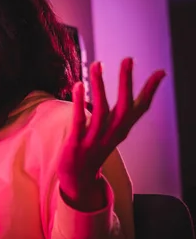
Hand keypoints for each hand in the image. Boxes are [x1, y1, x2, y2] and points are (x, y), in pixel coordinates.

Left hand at [57, 58, 165, 210]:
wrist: (78, 179)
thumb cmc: (95, 147)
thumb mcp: (112, 130)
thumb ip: (121, 112)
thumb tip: (130, 92)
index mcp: (122, 130)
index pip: (140, 109)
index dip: (150, 91)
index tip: (161, 72)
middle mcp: (112, 135)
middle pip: (123, 107)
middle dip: (126, 83)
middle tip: (128, 59)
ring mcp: (94, 141)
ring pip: (101, 112)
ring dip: (100, 87)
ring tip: (97, 64)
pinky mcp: (76, 145)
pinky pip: (79, 122)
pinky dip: (80, 103)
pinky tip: (79, 85)